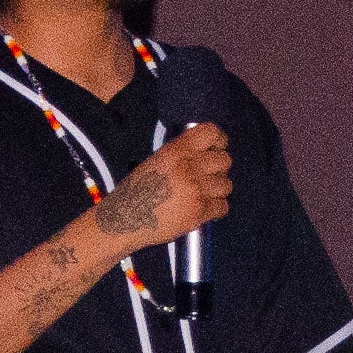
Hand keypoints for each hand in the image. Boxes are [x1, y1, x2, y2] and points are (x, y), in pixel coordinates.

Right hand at [92, 120, 231, 255]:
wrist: (126, 219)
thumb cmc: (138, 191)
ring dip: (217, 190)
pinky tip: (201, 207)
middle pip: (225, 160)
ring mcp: (195, 190)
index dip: (219, 141)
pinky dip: (215, 208)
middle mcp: (188, 167)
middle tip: (206, 177)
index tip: (217, 148)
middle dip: (218, 169)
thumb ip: (183, 152)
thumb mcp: (157, 160)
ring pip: (226, 184)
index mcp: (176, 150)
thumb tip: (208, 150)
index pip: (212, 133)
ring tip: (201, 194)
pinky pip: (222, 206)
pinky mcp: (198, 212)